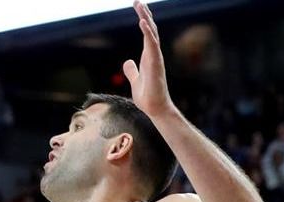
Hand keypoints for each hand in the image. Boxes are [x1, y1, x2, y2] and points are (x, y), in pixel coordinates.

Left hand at [121, 1, 174, 117]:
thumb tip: (128, 62)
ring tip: (140, 6)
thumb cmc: (147, 96)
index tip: (138, 7)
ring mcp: (156, 58)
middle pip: (150, 29)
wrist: (154, 108)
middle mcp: (153, 54)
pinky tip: (143, 22)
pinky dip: (148, 33)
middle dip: (144, 14)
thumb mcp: (135, 80)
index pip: (146, 33)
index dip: (143, 19)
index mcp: (148, 56)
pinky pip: (152, 45)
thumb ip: (132, 70)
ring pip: (152, 34)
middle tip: (137, 1)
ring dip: (146, 19)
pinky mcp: (156, 64)